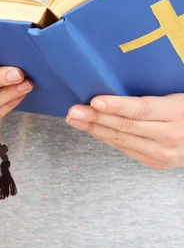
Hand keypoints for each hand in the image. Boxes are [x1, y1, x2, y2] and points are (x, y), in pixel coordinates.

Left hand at [66, 94, 183, 168]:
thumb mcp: (177, 96)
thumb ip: (153, 96)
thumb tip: (114, 85)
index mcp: (177, 112)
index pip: (141, 109)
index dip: (116, 105)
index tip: (95, 100)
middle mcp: (171, 135)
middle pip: (126, 125)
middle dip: (95, 117)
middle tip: (74, 110)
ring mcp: (162, 153)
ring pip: (121, 139)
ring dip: (94, 128)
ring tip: (75, 118)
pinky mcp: (155, 162)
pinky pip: (124, 148)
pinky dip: (105, 137)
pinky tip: (91, 129)